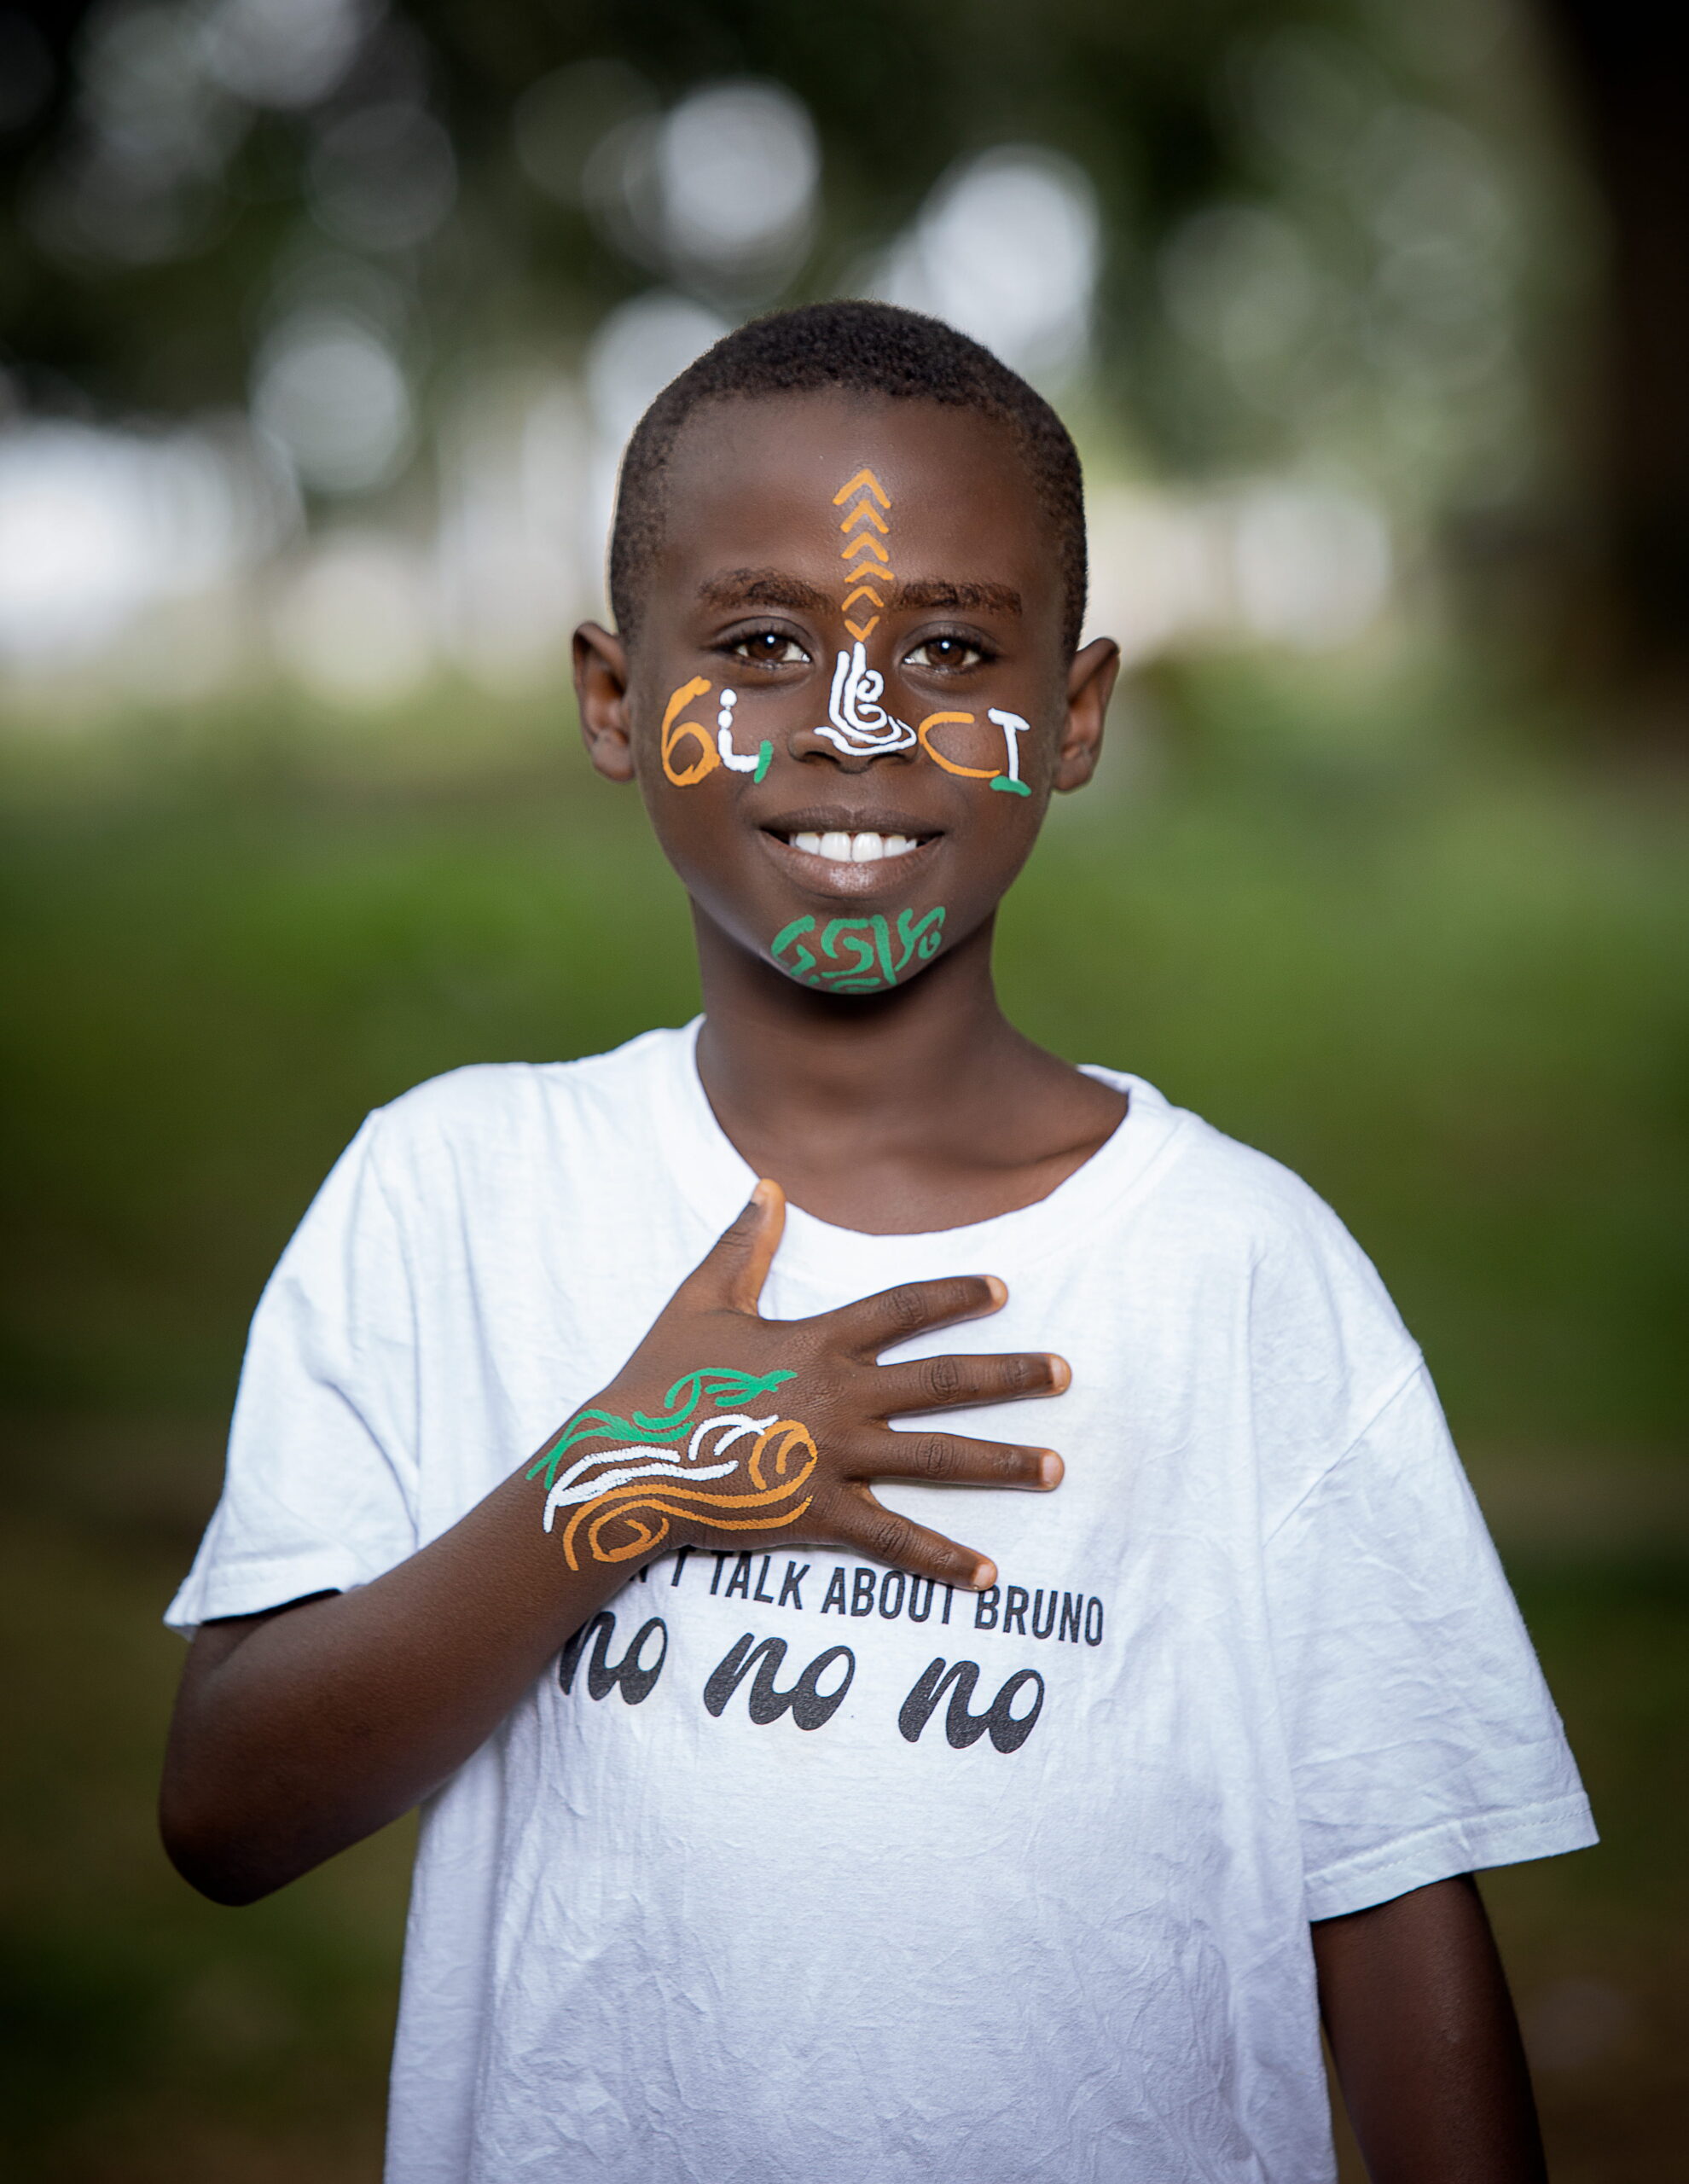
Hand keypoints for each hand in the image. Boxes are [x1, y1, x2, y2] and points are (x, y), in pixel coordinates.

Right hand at [530, 1179, 1065, 1587]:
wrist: (627, 1459)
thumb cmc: (659, 1378)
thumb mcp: (700, 1299)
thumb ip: (744, 1244)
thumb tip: (767, 1185)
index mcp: (818, 1340)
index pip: (905, 1309)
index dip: (957, 1295)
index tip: (1003, 1289)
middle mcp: (841, 1395)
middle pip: (945, 1381)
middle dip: (1012, 1375)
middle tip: (1066, 1373)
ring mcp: (835, 1456)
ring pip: (938, 1458)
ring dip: (1003, 1463)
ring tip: (1057, 1467)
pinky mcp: (820, 1512)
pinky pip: (895, 1538)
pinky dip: (944, 1559)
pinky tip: (989, 1574)